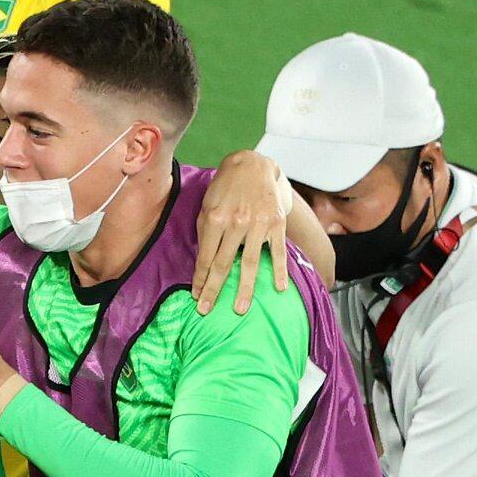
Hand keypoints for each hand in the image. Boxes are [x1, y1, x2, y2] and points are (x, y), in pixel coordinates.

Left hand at [191, 149, 293, 314]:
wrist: (252, 165)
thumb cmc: (225, 188)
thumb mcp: (206, 205)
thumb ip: (204, 232)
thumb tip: (202, 263)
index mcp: (215, 219)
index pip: (205, 257)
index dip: (200, 280)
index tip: (196, 298)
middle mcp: (236, 222)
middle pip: (223, 264)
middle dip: (214, 290)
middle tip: (208, 310)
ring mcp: (258, 224)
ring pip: (249, 262)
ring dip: (244, 288)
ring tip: (240, 309)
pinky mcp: (276, 223)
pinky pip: (278, 251)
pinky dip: (280, 271)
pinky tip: (279, 288)